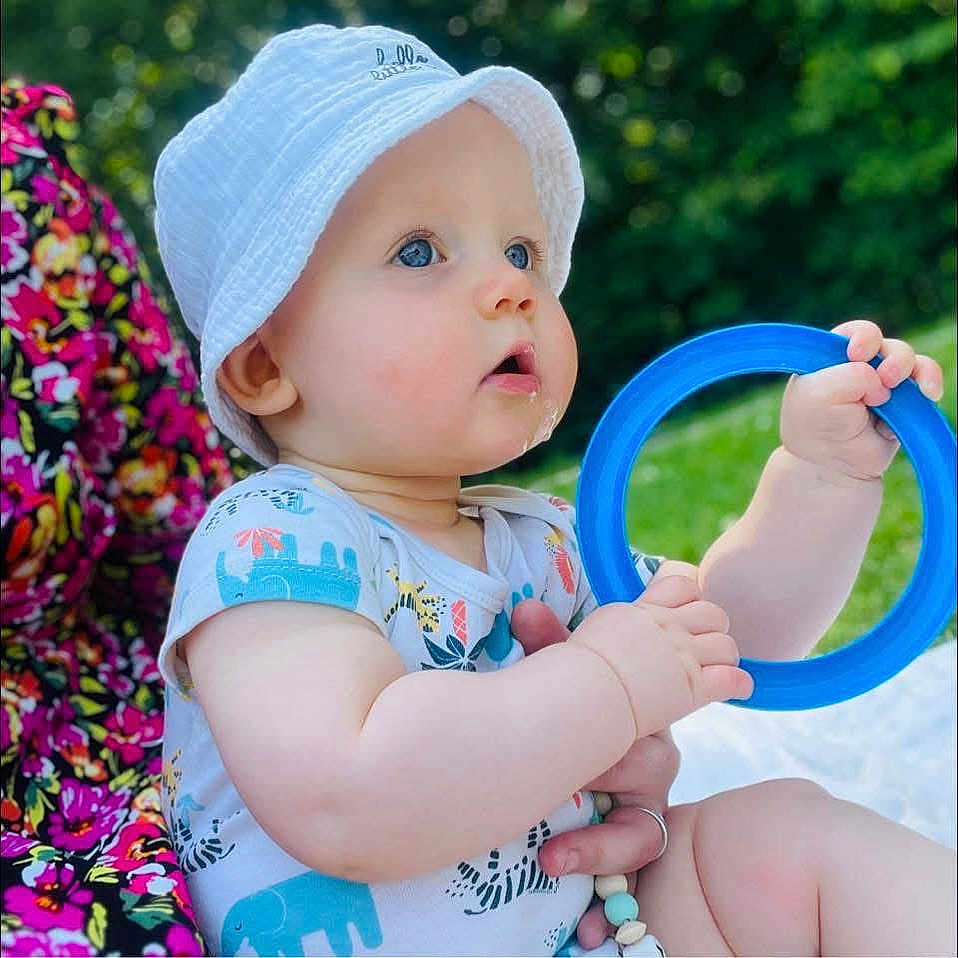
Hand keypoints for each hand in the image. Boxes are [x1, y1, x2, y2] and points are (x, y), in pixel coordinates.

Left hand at [511, 564, 726, 947]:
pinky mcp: (631, 843)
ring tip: (554, 856)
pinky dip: (606, 889)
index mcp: (633, 710)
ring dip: (600, 841)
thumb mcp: (556, 677)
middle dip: (603, 767)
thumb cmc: (570, 711)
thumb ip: (546, 645)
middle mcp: (647, 757)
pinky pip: (633, 867)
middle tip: (560, 782)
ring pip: (643, 825)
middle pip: (648, 761)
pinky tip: (578, 910)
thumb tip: (526, 609)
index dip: (618, 706)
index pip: (642, 703)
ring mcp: (642, 805)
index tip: (574, 717)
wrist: (561, 752)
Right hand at [569, 573, 749, 737]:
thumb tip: (531, 611)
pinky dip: (738, 685)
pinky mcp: (693, 687)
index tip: (685, 612)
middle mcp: (668, 627)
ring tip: (714, 670)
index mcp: (645, 610)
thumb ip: (596, 621)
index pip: (683, 583)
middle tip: (701, 647)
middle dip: (713, 629)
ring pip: (728, 645)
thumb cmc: (577, 669)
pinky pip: (733, 678)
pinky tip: (731, 690)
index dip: (691, 597)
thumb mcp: (588, 631)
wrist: (586, 693)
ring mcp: (683, 656)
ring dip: (725, 658)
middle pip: (714, 613)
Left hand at [781, 319, 944, 481]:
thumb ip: (849, 377)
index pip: (854, 333)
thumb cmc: (815, 427)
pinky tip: (929, 393)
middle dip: (889, 357)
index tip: (856, 353)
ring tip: (895, 386)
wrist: (831, 465)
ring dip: (908, 368)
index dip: (862, 337)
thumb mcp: (818, 395)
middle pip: (885, 345)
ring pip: (908, 360)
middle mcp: (858, 366)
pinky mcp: (904, 402)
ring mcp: (882, 383)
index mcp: (830, 358)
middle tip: (884, 378)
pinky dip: (930, 381)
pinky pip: (925, 380)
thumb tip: (880, 380)